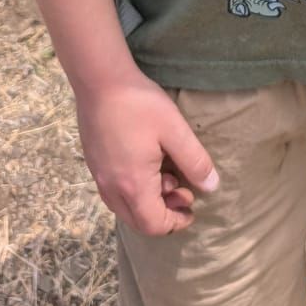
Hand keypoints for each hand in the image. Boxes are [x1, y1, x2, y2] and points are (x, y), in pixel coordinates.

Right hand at [75, 71, 218, 234]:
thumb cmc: (140, 104)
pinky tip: (146, 165)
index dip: (176, 223)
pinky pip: (114, 192)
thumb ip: (195, 161)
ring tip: (167, 175)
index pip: (153, 225)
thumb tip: (211, 187)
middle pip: (138, 221)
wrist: (100, 81)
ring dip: (148, 202)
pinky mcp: (94, 164)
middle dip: (164, 214)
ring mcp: (99, 177)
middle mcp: (111, 188)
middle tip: (183, 191)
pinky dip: (134, 191)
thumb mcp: (175, 130)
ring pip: (124, 208)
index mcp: (133, 185)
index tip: (192, 207)